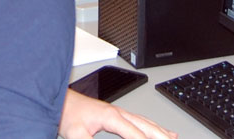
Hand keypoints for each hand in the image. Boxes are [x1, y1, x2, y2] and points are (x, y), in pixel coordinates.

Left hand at [58, 89, 176, 138]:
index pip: (136, 134)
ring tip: (173, 138)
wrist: (61, 99)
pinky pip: (141, 120)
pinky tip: (161, 131)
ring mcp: (119, 112)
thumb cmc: (68, 113)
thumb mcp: (76, 133)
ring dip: (161, 132)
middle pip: (146, 126)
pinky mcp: (116, 114)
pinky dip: (154, 127)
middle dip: (161, 136)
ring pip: (146, 123)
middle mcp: (119, 112)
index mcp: (112, 116)